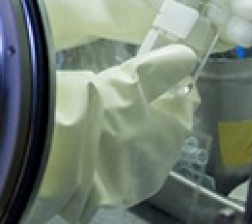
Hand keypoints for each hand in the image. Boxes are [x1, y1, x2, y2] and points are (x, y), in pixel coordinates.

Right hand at [27, 44, 199, 220]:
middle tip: (118, 95)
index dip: (169, 90)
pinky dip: (109, 153)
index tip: (151, 77)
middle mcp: (163, 163)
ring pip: (138, 151)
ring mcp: (138, 183)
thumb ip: (161, 66)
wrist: (63, 158)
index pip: (183, 108)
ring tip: (100, 117)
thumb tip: (187, 55)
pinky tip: (91, 140)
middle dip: (145, 113)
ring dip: (126, 134)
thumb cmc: (104, 113)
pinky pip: (117, 167)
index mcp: (174, 134)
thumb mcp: (131, 79)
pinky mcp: (113, 196)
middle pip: (160, 130)